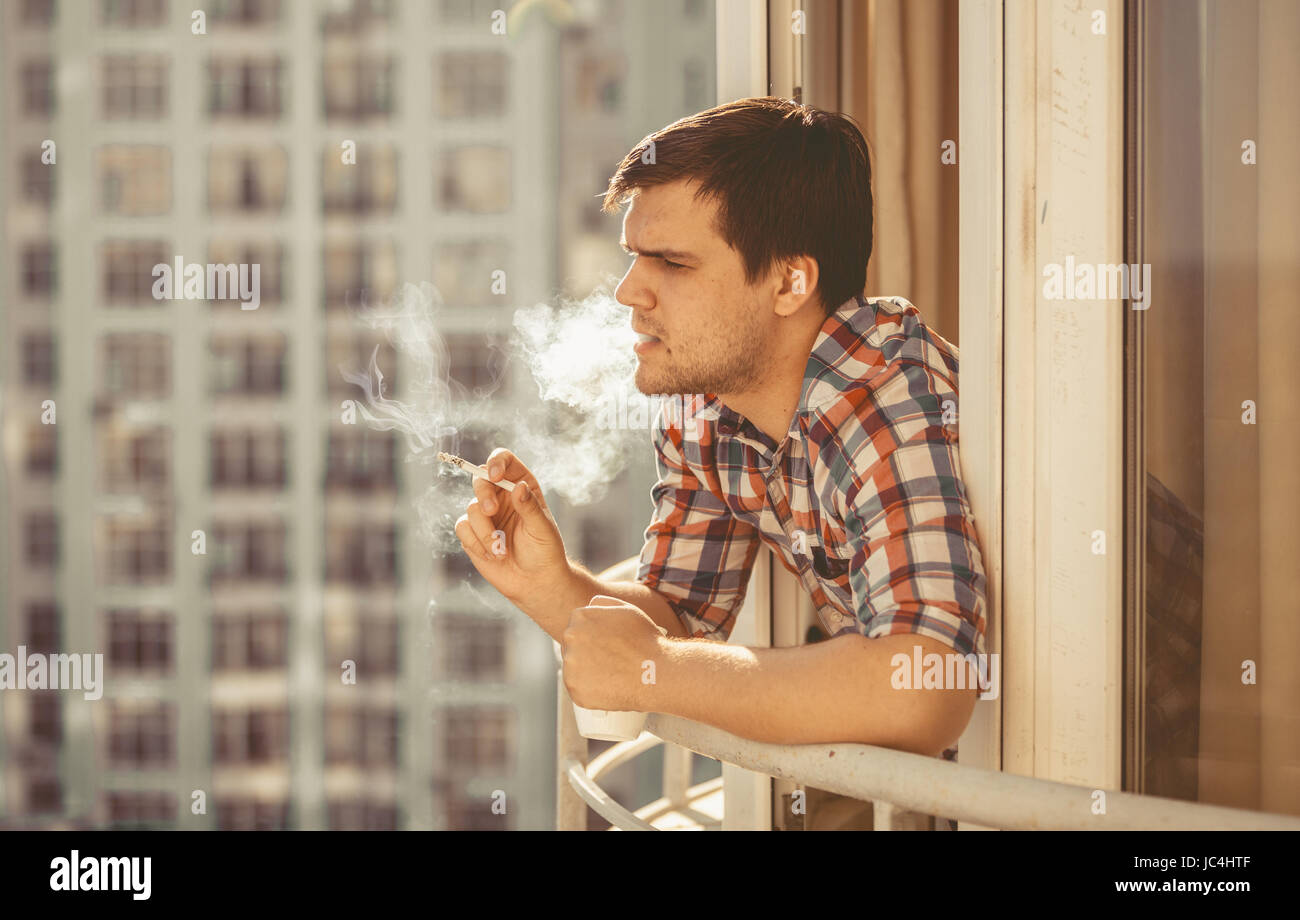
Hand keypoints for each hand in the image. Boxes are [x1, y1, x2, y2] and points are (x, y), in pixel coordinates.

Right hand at [453, 448, 569, 605]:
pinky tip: (492, 555)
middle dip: (484, 494)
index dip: (496, 462)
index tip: (495, 474)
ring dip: (485, 531)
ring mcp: (485, 514)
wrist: (534, 582)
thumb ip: (529, 507)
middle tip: (491, 510)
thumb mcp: (542, 528)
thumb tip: (518, 487)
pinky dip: (476, 542)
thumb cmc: (545, 552)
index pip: (504, 461)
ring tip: (501, 550)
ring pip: (471, 508)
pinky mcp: (472, 533)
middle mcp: (501, 496)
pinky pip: (462, 527)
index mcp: (522, 486)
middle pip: (480, 479)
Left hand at [561, 596, 668, 711]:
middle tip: (610, 662)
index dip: (594, 638)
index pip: (577, 627)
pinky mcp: (575, 689)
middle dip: (588, 654)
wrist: (657, 672)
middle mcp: (571, 638)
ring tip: (612, 675)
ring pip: (574, 669)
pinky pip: (579, 690)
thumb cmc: (645, 640)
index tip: (608, 646)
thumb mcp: (626, 610)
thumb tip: (589, 605)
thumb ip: (604, 604)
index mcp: (580, 617)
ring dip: (588, 673)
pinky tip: (610, 687)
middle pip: (572, 648)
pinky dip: (591, 691)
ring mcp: (571, 664)